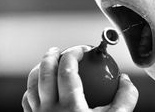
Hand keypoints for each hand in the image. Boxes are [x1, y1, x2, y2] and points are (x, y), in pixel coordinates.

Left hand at [22, 46, 138, 111]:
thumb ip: (126, 97)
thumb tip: (125, 79)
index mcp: (70, 106)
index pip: (66, 68)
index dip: (74, 52)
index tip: (84, 49)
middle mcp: (49, 110)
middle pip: (44, 72)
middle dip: (52, 55)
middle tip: (62, 49)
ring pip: (31, 85)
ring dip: (40, 69)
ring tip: (49, 62)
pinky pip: (28, 101)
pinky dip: (33, 88)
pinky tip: (42, 87)